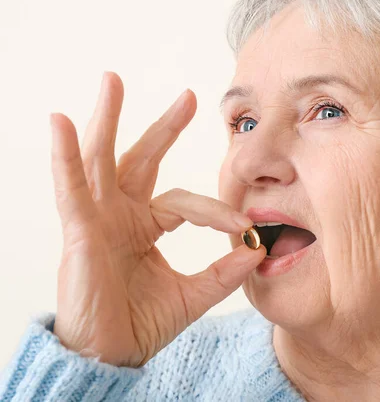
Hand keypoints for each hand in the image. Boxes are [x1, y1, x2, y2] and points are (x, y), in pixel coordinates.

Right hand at [50, 72, 264, 366]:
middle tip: (189, 96)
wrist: (111, 356)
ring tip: (113, 80)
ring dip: (107, 119)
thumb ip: (224, 273)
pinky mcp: (80, 230)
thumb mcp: (193, 295)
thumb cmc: (142, 323)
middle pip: (141, 160)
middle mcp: (121, 215)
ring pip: (102, 159)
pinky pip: (72, 189)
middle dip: (163, 127)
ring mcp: (98, 218)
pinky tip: (63, 123)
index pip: (185, 202)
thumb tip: (259, 249)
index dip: (216, 212)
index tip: (245, 225)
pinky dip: (66, 156)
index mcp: (146, 226)